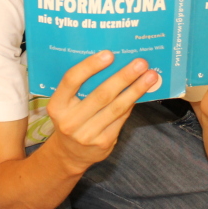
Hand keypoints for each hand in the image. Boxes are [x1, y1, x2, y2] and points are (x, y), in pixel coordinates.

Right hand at [46, 51, 159, 170]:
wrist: (70, 154)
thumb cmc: (72, 118)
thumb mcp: (66, 104)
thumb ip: (82, 86)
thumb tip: (113, 61)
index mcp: (57, 105)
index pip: (71, 80)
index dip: (90, 66)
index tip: (109, 54)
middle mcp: (70, 121)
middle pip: (101, 94)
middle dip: (124, 77)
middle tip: (140, 63)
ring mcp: (87, 134)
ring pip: (116, 107)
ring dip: (135, 90)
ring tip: (150, 77)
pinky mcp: (103, 143)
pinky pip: (121, 118)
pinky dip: (132, 103)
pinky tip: (142, 92)